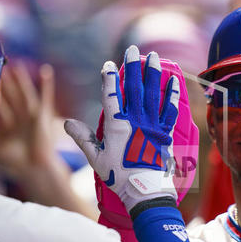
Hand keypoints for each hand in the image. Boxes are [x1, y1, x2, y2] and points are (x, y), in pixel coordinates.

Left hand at [0, 62, 57, 175]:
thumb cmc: (16, 161)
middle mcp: (17, 116)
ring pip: (23, 93)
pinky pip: (47, 97)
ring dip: (19, 80)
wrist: (36, 168)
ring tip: (14, 65)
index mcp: (5, 122)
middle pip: (8, 95)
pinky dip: (48, 84)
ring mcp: (31, 114)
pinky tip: (47, 70)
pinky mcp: (44, 115)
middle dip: (2, 82)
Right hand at [65, 46, 179, 210]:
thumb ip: (83, 138)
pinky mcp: (166, 133)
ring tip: (154, 57)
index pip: (112, 96)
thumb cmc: (118, 177)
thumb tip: (66, 122)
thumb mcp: (96, 159)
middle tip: (133, 49)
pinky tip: (174, 81)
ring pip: (153, 94)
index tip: (108, 64)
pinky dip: (171, 95)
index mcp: (116, 126)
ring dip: (153, 74)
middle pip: (134, 88)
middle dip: (132, 67)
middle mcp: (135, 121)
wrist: (145, 192)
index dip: (109, 78)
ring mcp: (152, 126)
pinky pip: (170, 110)